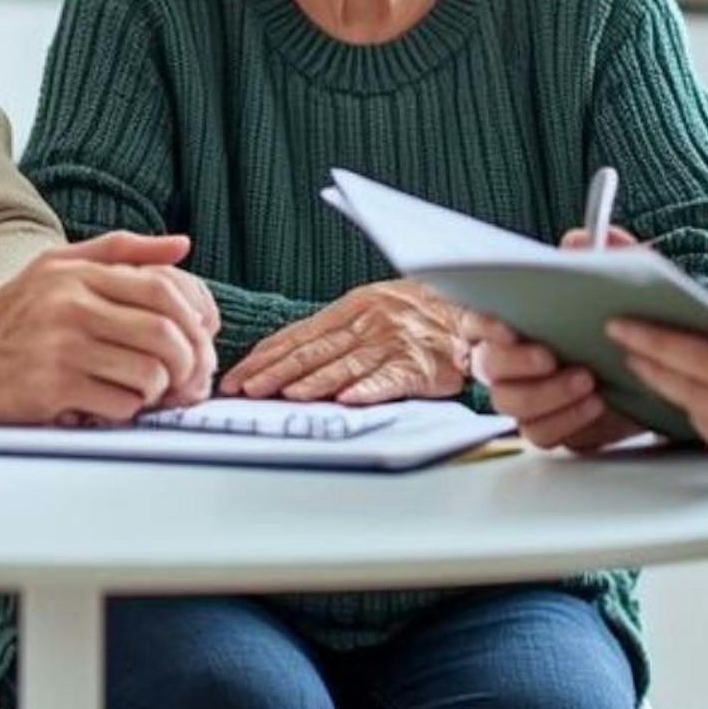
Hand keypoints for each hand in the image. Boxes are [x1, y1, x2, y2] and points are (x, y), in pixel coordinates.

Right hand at [0, 232, 218, 424]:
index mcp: (79, 273)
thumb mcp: (58, 265)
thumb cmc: (11, 312)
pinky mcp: (51, 388)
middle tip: (189, 377)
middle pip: (165, 333)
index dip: (195, 318)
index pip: (164, 287)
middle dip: (190, 362)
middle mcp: (71, 305)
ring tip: (148, 390)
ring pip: (148, 372)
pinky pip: (119, 404)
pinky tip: (112, 402)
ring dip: (159, 390)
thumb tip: (183, 245)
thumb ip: (121, 251)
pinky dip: (128, 409)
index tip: (200, 338)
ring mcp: (61, 348)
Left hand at [225, 281, 469, 403]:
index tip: (237, 376)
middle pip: (314, 351)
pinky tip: (348, 401)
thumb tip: (285, 355)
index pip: (298, 335)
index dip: (265, 356)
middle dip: (276, 372)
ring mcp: (392, 344)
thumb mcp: (370, 308)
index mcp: (351, 308)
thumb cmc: (416, 313)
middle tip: (246, 389)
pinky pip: (389, 380)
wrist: (471, 310)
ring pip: (345, 365)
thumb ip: (333, 330)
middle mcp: (367, 323)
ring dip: (314, 382)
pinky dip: (368, 390)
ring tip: (287, 396)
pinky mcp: (418, 367)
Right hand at [498, 227, 657, 452]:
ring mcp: (526, 397)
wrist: (650, 367)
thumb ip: (600, 255)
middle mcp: (509, 362)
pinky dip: (567, 420)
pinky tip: (595, 403)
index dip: (484, 324)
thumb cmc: (617, 319)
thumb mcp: (617, 281)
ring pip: (510, 404)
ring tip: (588, 380)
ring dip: (547, 394)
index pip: (475, 320)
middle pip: (488, 367)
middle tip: (550, 355)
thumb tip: (578, 241)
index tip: (508, 326)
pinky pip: (540, 434)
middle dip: (517, 363)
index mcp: (510, 321)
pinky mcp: (548, 426)